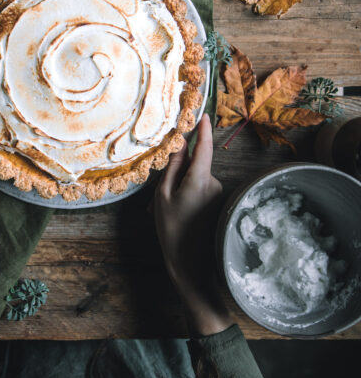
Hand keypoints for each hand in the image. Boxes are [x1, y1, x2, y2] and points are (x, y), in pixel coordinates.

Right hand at [154, 113, 230, 334]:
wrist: (191, 264)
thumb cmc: (172, 230)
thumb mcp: (164, 195)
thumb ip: (173, 167)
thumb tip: (179, 144)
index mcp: (199, 179)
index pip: (204, 146)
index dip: (203, 129)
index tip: (203, 113)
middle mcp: (213, 183)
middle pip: (195, 164)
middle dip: (178, 173)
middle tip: (159, 196)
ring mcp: (217, 194)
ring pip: (196, 179)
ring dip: (180, 189)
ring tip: (165, 211)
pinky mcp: (218, 203)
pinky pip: (199, 191)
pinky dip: (186, 198)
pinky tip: (176, 217)